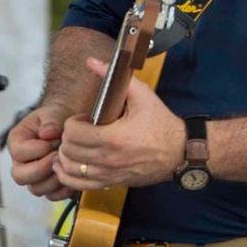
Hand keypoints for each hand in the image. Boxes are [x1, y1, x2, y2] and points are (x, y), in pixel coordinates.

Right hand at [8, 103, 76, 201]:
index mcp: (17, 141)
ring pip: (37, 189)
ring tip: (67, 164)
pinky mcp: (49, 184)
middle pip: (21, 176)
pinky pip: (52, 196)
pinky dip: (63, 190)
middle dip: (44, 167)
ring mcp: (34, 175)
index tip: (55, 140)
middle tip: (61, 156)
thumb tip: (47, 133)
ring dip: (54, 180)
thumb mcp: (54, 112)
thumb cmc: (59, 116)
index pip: (19, 153)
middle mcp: (22, 161)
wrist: (72, 124)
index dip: (39, 149)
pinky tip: (73, 176)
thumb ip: (50, 121)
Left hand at [53, 58, 184, 191]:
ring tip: (76, 146)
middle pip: (67, 150)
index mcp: (114, 137)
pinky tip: (72, 164)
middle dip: (68, 138)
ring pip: (68, 169)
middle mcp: (108, 159)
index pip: (73, 132)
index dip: (74, 122)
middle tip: (81, 130)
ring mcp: (108, 173)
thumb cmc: (162, 124)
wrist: (180, 151)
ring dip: (66, 156)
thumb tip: (92, 62)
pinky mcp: (111, 182)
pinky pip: (77, 185)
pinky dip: (68, 175)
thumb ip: (115, 78)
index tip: (85, 119)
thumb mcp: (143, 96)